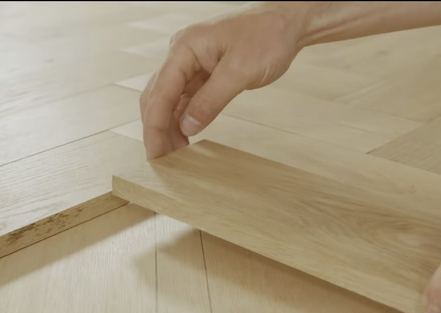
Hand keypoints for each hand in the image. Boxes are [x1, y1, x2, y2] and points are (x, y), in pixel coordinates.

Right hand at [139, 2, 309, 158]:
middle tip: (164, 161)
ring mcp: (191, 63)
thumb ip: (210, 100)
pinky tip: (186, 136)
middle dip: (158, 130)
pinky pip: (185, 99)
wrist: (286, 23)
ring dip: (169, 127)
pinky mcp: (202, 72)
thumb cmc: (267, 36)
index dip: (154, 127)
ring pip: (169, 101)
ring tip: (176, 154)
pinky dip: (183, 119)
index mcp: (184, 48)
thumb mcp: (240, 72)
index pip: (160, 93)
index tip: (155, 154)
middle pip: (157, 97)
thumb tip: (187, 127)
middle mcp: (181, 54)